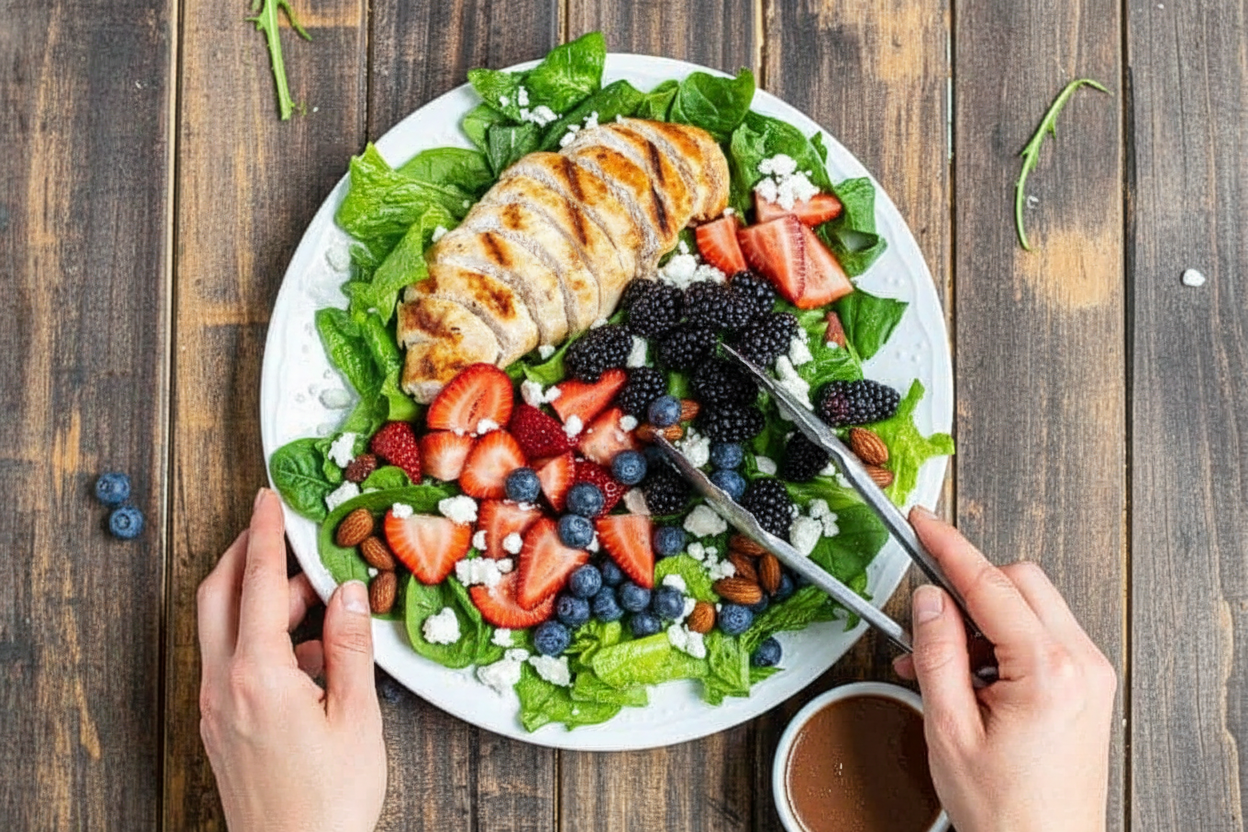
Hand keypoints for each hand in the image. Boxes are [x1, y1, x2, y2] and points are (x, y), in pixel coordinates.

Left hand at [197, 488, 385, 831]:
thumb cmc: (329, 801)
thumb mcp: (357, 716)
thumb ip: (349, 647)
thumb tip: (348, 593)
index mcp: (258, 675)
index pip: (261, 584)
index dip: (267, 535)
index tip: (268, 499)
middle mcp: (224, 686)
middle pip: (218, 596)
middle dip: (244, 553)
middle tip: (274, 527)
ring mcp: (215, 708)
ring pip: (222, 628)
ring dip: (257, 597)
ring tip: (314, 596)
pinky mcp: (220, 727)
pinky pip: (230, 661)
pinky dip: (259, 635)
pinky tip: (305, 651)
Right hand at [895, 507, 1115, 831]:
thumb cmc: (1007, 809)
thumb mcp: (949, 729)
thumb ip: (937, 654)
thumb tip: (928, 600)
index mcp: (1047, 671)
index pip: (989, 584)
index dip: (948, 546)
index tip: (922, 521)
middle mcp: (1081, 663)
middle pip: (1019, 582)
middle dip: (969, 587)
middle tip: (927, 616)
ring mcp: (1090, 673)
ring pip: (1031, 605)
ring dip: (983, 619)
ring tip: (943, 666)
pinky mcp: (1088, 685)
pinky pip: (1041, 635)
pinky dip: (1002, 641)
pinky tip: (970, 676)